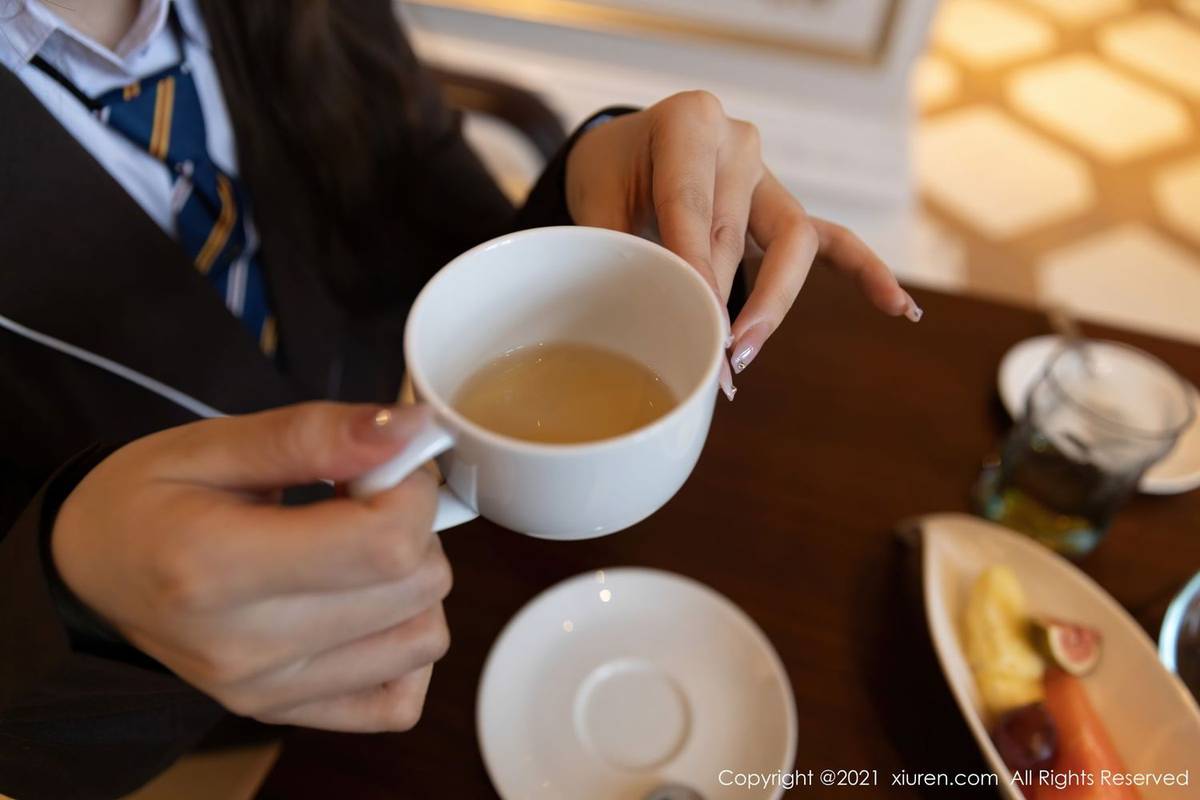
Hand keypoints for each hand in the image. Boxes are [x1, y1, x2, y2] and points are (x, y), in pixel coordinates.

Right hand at [52, 403, 450, 731]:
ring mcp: (268, 692)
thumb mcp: (211, 442)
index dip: (411, 489)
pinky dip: (402, 647)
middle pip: (417, 588)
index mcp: (216, 567)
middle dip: (416, 526)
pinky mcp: (287, 714)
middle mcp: (246, 647)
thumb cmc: (148, 497)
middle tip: (362, 500)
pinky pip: (400, 698)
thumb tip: (410, 429)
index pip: (386, 543)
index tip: (382, 464)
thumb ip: (314, 435)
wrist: (92, 568)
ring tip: (358, 549)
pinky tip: (364, 605)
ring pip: (425, 639)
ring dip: (414, 584)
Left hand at [565, 92, 922, 398]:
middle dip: (727, 302)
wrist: (624, 150)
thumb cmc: (610, 174)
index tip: (698, 326)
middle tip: (715, 359)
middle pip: (738, 234)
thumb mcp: (594, 203)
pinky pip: (832, 240)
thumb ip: (621, 252)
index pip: (693, 209)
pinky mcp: (781, 206)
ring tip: (749, 350)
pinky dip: (865, 273)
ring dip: (773, 301)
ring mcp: (767, 174)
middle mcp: (738, 142)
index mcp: (690, 124)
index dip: (694, 273)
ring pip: (793, 243)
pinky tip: (899, 309)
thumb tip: (660, 318)